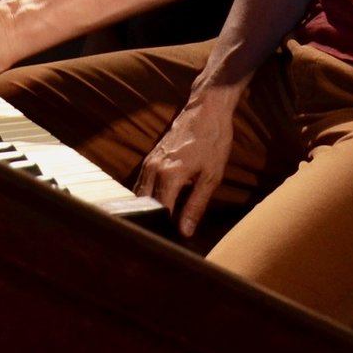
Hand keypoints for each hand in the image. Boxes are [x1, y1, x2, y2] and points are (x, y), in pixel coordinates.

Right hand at [133, 84, 240, 237]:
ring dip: (147, 210)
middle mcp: (152, 170)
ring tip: (159, 227)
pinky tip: (157, 207)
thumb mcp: (211, 176)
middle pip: (143, 206)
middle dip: (152, 222)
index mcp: (169, 176)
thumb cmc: (213, 141)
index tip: (172, 243)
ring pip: (139, 196)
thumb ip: (196, 205)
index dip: (165, 230)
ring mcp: (148, 163)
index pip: (159, 212)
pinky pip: (141, 184)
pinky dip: (146, 198)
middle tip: (163, 238)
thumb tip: (184, 232)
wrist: (206, 109)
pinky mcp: (149, 158)